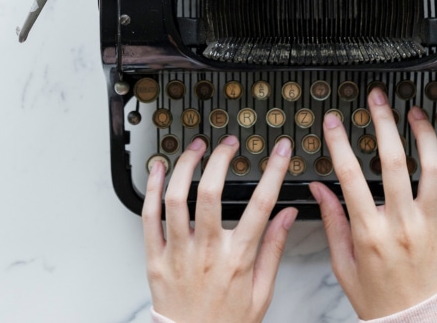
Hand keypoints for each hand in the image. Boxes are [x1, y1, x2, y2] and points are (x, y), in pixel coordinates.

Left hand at [144, 134, 298, 322]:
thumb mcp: (262, 292)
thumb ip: (274, 249)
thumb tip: (287, 216)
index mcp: (237, 258)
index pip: (261, 204)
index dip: (274, 171)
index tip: (280, 151)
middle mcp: (206, 251)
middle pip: (211, 192)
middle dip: (221, 159)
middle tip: (228, 144)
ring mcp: (177, 253)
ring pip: (176, 198)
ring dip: (186, 166)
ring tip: (195, 149)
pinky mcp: (155, 259)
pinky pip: (149, 217)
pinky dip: (152, 189)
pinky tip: (158, 170)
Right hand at [309, 87, 436, 319]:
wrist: (418, 322)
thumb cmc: (380, 299)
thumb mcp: (344, 264)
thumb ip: (333, 222)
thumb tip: (320, 190)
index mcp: (370, 234)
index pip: (352, 176)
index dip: (340, 143)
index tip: (334, 122)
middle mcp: (403, 225)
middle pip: (394, 161)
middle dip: (384, 122)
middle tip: (377, 100)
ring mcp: (430, 225)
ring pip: (432, 168)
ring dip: (423, 134)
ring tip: (415, 113)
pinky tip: (433, 149)